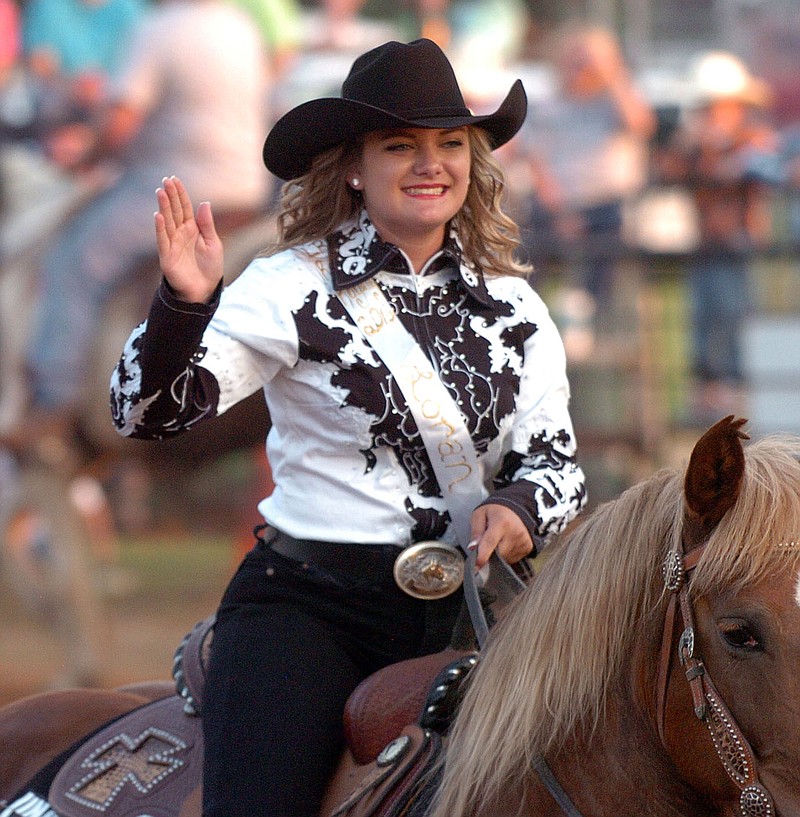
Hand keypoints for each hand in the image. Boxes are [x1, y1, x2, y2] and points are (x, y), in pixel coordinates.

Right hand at [155, 176, 223, 302]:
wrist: (205, 289)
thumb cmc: (210, 268)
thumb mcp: (213, 244)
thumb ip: (207, 225)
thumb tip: (204, 203)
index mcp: (192, 229)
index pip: (185, 208)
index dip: (180, 194)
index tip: (174, 179)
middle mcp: (180, 234)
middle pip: (175, 211)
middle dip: (170, 196)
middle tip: (165, 180)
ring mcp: (173, 244)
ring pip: (167, 222)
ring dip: (164, 207)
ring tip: (160, 192)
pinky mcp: (167, 256)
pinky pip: (163, 240)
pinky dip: (160, 228)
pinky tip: (158, 216)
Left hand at [469, 503, 532, 569]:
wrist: (515, 508)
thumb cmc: (495, 512)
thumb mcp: (480, 515)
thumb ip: (476, 531)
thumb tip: (472, 548)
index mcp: (501, 523)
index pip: (490, 542)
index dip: (483, 556)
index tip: (477, 566)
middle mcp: (514, 532)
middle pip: (499, 554)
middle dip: (492, 552)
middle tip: (490, 541)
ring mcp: (523, 540)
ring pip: (506, 558)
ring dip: (500, 554)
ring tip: (500, 540)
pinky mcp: (528, 546)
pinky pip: (514, 559)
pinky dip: (508, 554)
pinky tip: (508, 543)